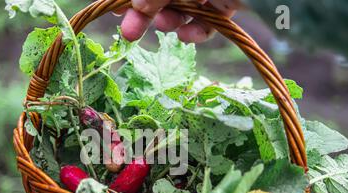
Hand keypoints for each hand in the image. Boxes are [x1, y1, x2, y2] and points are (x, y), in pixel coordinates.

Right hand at [118, 0, 239, 42]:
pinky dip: (198, 29)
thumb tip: (137, 6)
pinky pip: (209, 18)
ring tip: (167, 27)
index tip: (114, 9)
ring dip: (171, 20)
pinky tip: (191, 34)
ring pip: (184, 5)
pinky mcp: (232, 1)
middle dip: (145, 12)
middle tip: (128, 33)